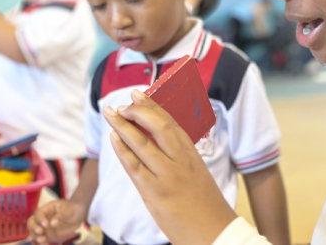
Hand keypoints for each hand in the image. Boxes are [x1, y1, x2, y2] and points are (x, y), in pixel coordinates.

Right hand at [28, 200, 85, 243]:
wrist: (78, 214)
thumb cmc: (72, 208)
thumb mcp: (68, 210)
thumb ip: (60, 216)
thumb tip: (52, 224)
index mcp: (47, 208)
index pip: (39, 212)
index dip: (40, 218)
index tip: (46, 224)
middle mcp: (43, 217)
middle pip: (32, 222)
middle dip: (33, 227)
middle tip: (40, 232)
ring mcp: (45, 226)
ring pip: (35, 232)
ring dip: (36, 237)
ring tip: (43, 241)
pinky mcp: (48, 234)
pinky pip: (42, 239)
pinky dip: (42, 242)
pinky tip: (45, 244)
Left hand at [104, 90, 237, 244]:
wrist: (216, 234)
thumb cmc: (205, 206)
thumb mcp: (196, 174)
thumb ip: (178, 157)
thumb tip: (156, 140)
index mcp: (192, 154)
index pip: (171, 122)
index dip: (153, 106)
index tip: (139, 94)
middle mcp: (181, 162)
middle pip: (158, 127)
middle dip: (138, 111)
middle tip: (122, 103)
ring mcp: (168, 177)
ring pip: (142, 144)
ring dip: (123, 126)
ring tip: (110, 113)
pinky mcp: (155, 194)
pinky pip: (134, 167)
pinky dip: (122, 150)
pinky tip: (113, 139)